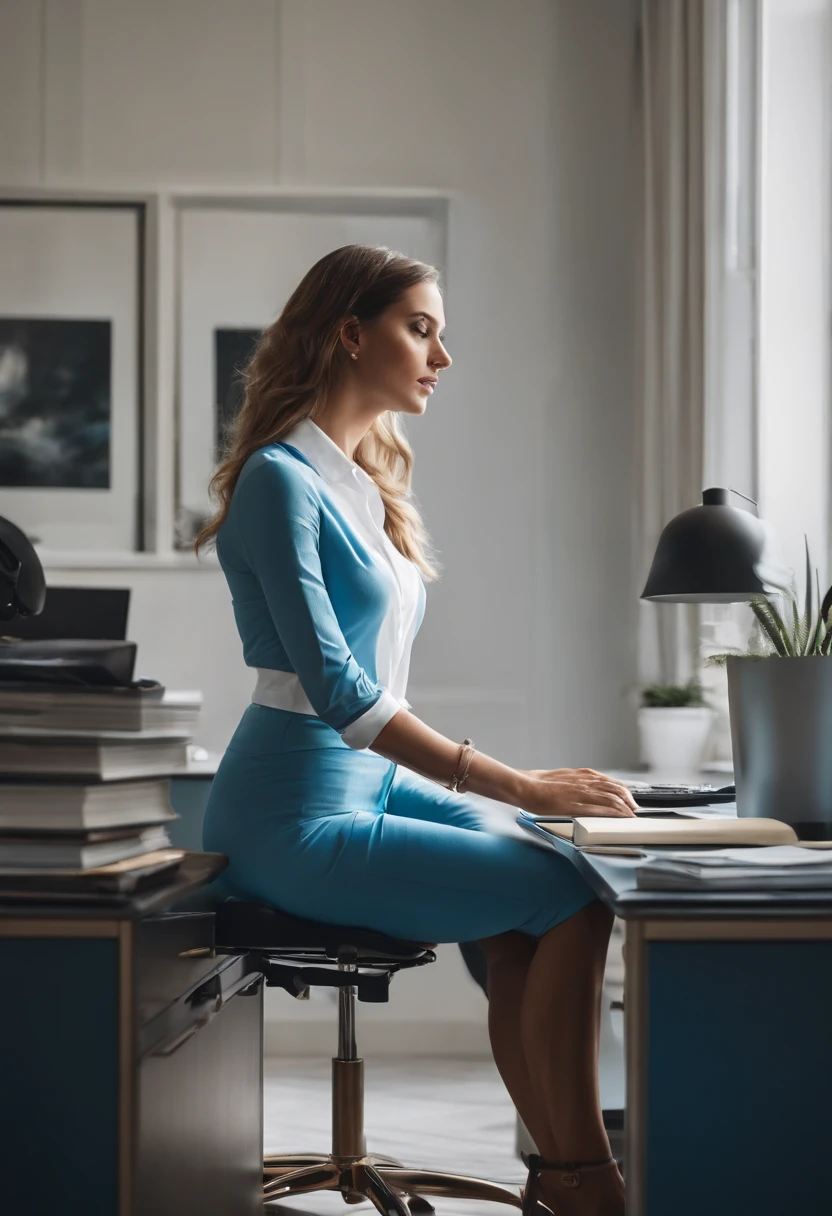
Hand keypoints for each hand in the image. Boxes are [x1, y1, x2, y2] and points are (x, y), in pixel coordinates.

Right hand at [520, 767, 637, 817]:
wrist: (526, 787)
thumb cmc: (539, 783)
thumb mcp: (562, 777)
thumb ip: (576, 781)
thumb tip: (585, 786)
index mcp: (582, 775)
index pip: (610, 781)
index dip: (622, 790)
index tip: (628, 797)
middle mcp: (586, 782)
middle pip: (616, 788)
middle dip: (628, 799)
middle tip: (634, 808)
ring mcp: (582, 793)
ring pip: (612, 798)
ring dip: (625, 807)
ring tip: (631, 815)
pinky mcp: (577, 805)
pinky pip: (602, 809)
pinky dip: (614, 813)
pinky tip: (620, 818)